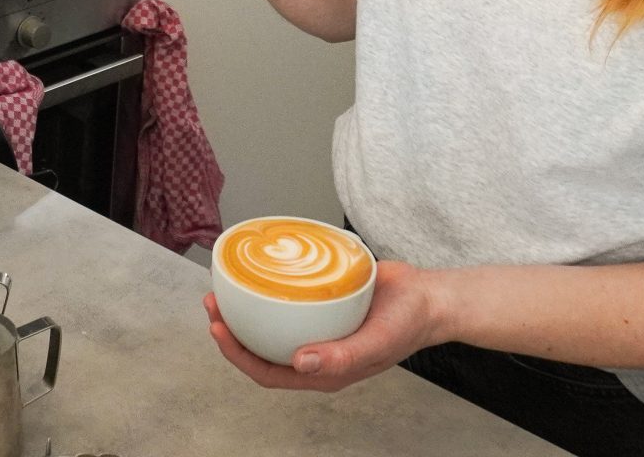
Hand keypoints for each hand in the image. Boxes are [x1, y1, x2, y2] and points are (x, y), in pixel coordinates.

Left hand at [203, 262, 447, 392]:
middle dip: (231, 331)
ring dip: (245, 310)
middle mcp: (315, 352)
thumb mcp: (378, 342)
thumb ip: (341, 357)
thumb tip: (299, 363)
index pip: (267, 373)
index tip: (219, 327)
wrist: (430, 297)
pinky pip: (289, 300)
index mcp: (323, 371)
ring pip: (270, 324)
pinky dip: (269, 289)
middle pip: (261, 349)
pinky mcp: (323, 304)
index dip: (237, 355)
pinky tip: (259, 271)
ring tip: (226, 287)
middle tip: (213, 301)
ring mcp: (318, 328)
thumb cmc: (408, 324)